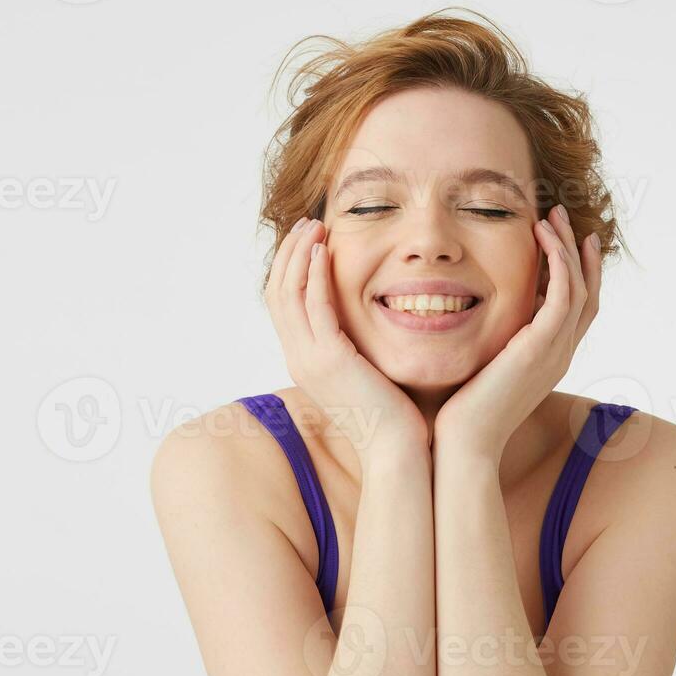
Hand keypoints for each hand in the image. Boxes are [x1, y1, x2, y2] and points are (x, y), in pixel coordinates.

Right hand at [264, 217, 429, 458]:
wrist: (398, 452)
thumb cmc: (395, 418)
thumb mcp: (368, 374)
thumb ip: (358, 348)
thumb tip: (368, 326)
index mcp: (305, 363)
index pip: (284, 306)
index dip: (291, 269)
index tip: (309, 242)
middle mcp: (299, 360)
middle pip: (277, 294)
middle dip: (289, 254)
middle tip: (307, 224)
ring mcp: (309, 360)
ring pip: (288, 294)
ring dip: (298, 255)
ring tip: (314, 227)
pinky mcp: (329, 360)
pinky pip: (313, 306)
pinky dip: (315, 274)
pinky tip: (325, 250)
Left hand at [433, 204, 602, 460]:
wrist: (463, 444)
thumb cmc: (460, 416)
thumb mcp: (480, 372)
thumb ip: (488, 347)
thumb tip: (469, 322)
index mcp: (548, 363)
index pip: (576, 311)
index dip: (577, 274)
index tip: (567, 242)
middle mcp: (560, 356)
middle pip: (587, 295)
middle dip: (579, 254)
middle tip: (565, 220)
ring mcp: (556, 352)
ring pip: (578, 288)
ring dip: (568, 248)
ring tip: (552, 217)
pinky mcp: (542, 347)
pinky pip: (563, 293)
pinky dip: (559, 261)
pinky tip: (543, 237)